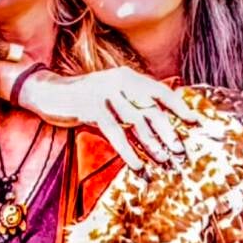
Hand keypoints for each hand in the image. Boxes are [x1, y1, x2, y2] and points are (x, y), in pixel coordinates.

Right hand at [23, 66, 199, 170]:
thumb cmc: (81, 100)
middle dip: (169, 132)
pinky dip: (128, 152)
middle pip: (151, 109)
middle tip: (181, 151)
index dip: (179, 107)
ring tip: (164, 162)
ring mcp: (105, 93)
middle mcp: (119, 81)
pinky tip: (137, 166)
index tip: (195, 122)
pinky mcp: (91, 109)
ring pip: (136, 123)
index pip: (160, 91)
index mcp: (127, 76)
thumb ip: (130, 109)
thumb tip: (156, 132)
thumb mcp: (110, 100)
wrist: (47, 93)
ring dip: (152, 145)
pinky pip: (115, 134)